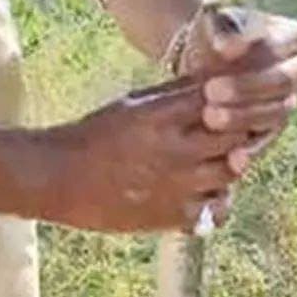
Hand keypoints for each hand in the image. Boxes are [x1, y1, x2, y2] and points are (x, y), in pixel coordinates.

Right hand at [50, 83, 250, 231]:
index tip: (231, 102)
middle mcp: (174, 150)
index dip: (233, 100)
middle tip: (231, 132)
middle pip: (234, 136)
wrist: (58, 178)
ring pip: (231, 172)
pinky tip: (199, 191)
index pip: (222, 100)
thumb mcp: (131, 105)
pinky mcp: (171, 215)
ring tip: (214, 161)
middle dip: (238, 131)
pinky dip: (214, 200)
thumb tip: (211, 81)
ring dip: (229, 165)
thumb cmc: (92, 136)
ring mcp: (176, 185)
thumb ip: (172, 95)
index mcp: (161, 116)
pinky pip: (215, 209)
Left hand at [188, 9, 296, 174]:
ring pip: (275, 114)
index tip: (222, 53)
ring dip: (244, 118)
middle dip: (247, 88)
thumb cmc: (212, 35)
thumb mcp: (216, 23)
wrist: (200, 61)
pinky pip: (266, 141)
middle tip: (211, 92)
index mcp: (295, 37)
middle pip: (281, 82)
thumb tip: (229, 48)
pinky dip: (251, 151)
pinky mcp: (272, 129)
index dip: (255, 49)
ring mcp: (288, 102)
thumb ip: (225, 30)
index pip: (282, 44)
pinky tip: (235, 159)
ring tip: (210, 118)